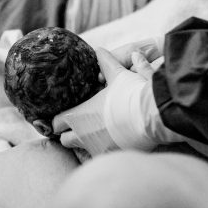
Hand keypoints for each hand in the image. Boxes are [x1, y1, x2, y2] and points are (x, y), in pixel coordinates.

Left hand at [53, 48, 175, 155]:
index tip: (62, 119)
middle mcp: (82, 134)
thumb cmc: (131, 93)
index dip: (58, 120)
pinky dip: (103, 152)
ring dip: (85, 144)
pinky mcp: (111, 157)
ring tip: (96, 136)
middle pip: (64, 140)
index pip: (56, 122)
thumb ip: (106, 63)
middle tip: (78, 128)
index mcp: (78, 115)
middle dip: (69, 135)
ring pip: (81, 150)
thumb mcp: (117, 74)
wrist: (152, 114)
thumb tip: (100, 50)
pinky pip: (100, 158)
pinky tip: (112, 144)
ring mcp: (96, 148)